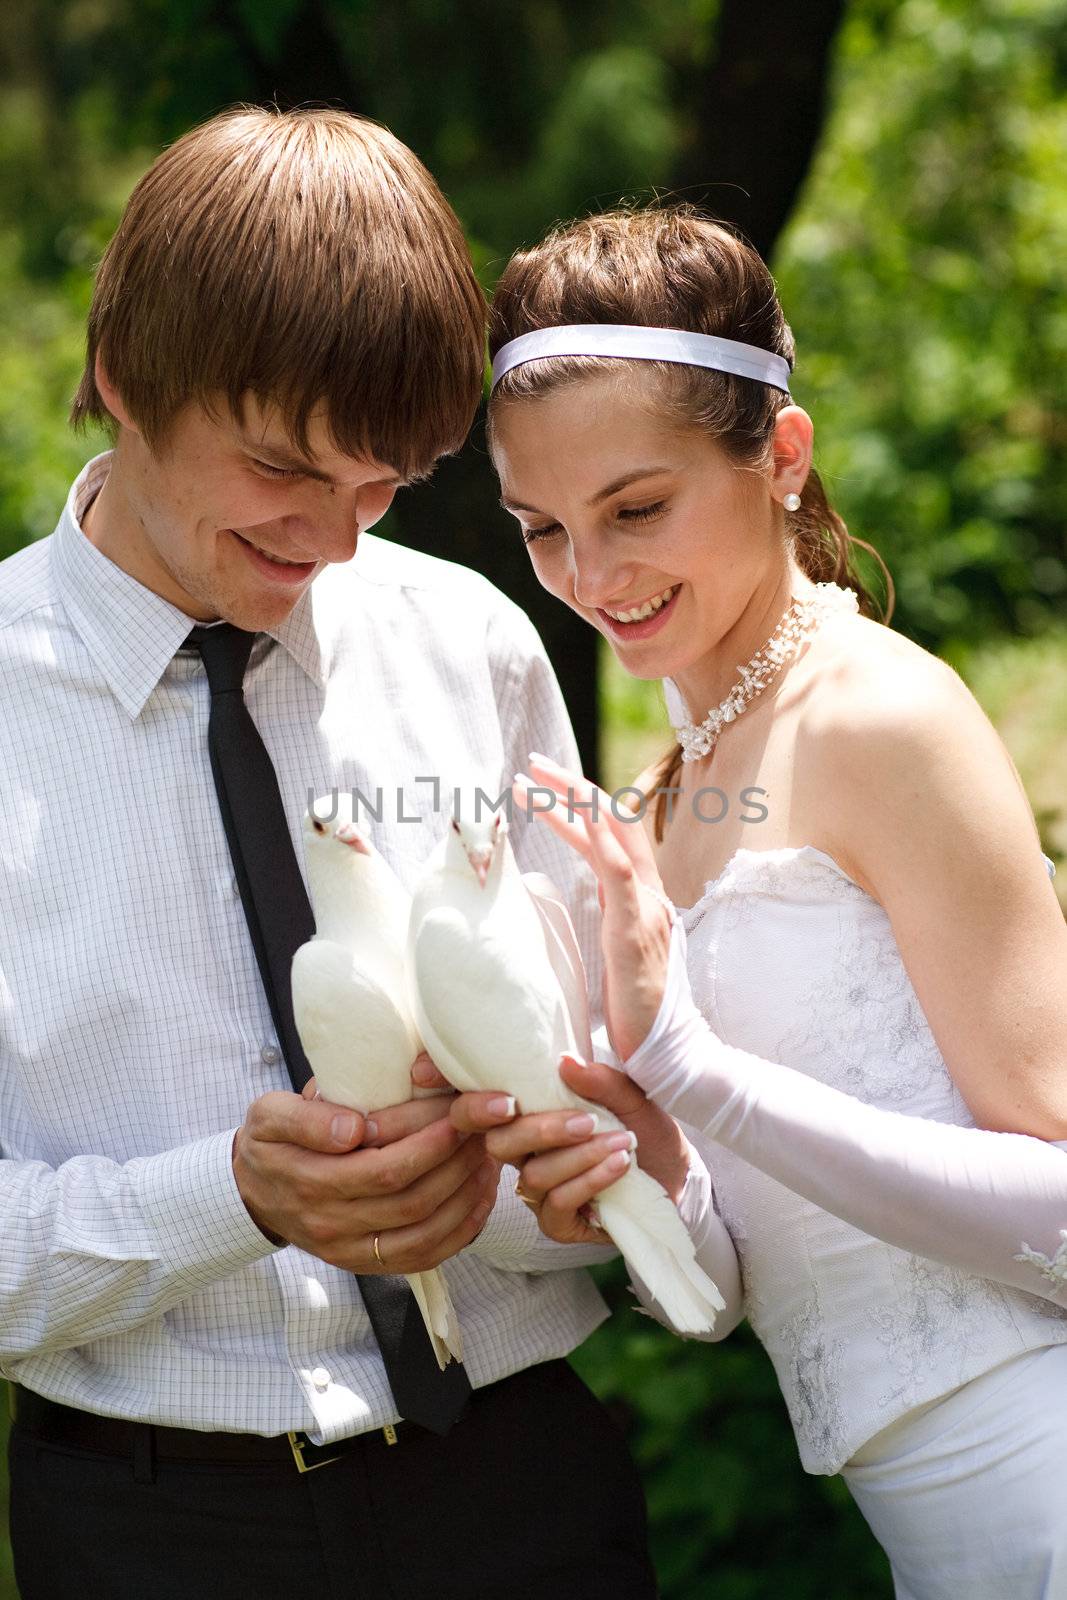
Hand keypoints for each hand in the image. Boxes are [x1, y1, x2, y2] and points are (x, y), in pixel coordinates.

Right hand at [232, 1088, 498, 1272]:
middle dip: (456, 1163)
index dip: (429, 1144)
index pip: (382, 1169)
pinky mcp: (366, 1264)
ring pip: (423, 1232)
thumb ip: (306, 1118)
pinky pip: (423, 1257)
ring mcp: (349, 1251)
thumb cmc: (271, 1142)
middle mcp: (330, 1224)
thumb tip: (353, 1129)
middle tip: (484, 1128)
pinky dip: (460, 1230)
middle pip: (411, 1201)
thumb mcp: (269, 1115)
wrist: (253, 1191)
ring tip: (487, 1157)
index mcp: (308, 1182)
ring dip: (465, 1196)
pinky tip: (479, 1197)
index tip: (459, 1113)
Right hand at [449, 1056, 691, 1246]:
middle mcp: (525, 1155)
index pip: (480, 1113)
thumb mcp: (629, 1097)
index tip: (509, 1100)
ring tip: (621, 1143)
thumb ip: (599, 1081)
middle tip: (587, 1121)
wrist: (678, 1173)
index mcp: (529, 1117)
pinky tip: (619, 1167)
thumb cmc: (643, 1129)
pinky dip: (589, 1182)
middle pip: (499, 1145)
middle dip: (540, 1132)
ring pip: (535, 1175)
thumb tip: (564, 1062)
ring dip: (581, 1157)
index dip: (477, 1108)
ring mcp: (539, 1192)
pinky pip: (558, 1204)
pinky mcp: (559, 1224)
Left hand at [513, 753, 672, 1059]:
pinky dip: (600, 839)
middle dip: (570, 787)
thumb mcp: (611, 957)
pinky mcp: (636, 931)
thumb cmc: (636, 1018)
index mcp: (638, 900)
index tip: (536, 786)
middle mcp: (647, 895)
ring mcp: (646, 909)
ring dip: (572, 800)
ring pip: (612, 834)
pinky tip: (578, 814)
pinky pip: (620, 874)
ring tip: (530, 777)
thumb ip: (597, 925)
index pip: (607, 838)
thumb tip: (572, 906)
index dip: (572, 808)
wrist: (669, 1057)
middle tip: (529, 763)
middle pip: (611, 822)